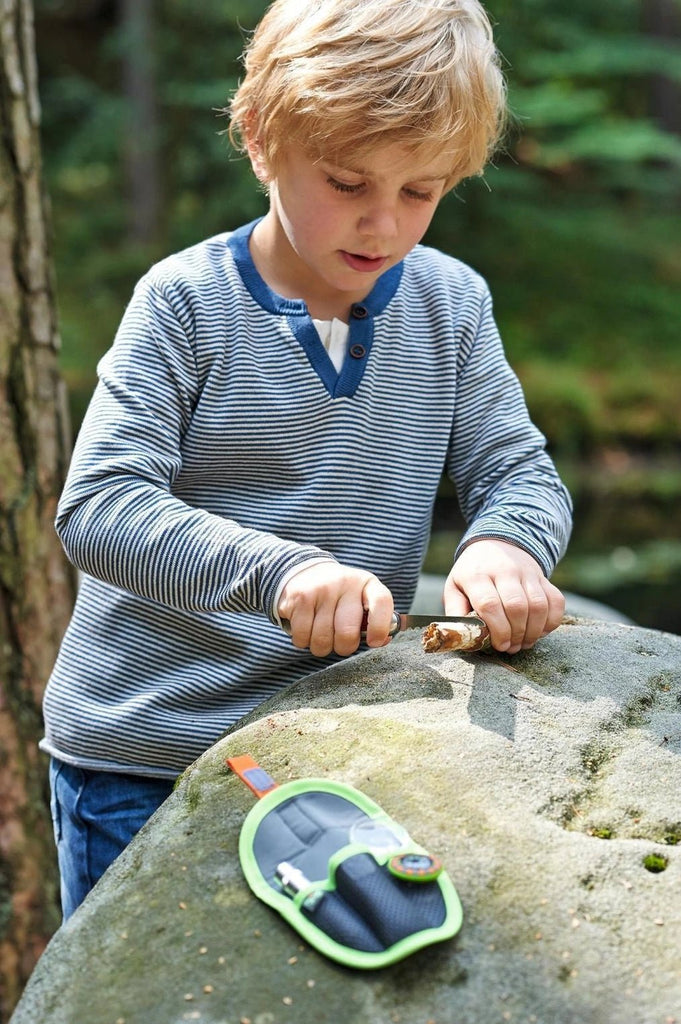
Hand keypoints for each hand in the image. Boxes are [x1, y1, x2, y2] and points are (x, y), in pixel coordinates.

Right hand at [278, 562, 393, 656]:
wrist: (304, 570)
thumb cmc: (339, 595)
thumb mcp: (361, 599)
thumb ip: (374, 620)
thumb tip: (380, 641)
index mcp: (367, 583)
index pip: (381, 602)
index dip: (380, 627)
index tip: (373, 641)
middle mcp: (345, 583)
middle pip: (347, 633)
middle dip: (343, 647)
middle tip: (340, 642)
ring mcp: (320, 589)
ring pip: (321, 640)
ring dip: (321, 646)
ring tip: (321, 633)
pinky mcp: (299, 598)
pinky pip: (301, 637)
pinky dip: (303, 641)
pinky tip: (306, 627)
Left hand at [443, 539, 564, 653]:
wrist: (495, 543)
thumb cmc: (472, 573)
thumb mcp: (455, 587)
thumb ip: (455, 611)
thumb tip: (460, 636)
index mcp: (477, 575)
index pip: (489, 604)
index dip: (497, 630)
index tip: (499, 645)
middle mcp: (504, 571)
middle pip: (517, 606)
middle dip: (516, 634)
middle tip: (511, 647)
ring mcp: (526, 572)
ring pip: (538, 605)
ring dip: (534, 631)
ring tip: (524, 642)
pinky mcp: (543, 577)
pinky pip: (556, 601)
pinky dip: (552, 621)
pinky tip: (539, 631)